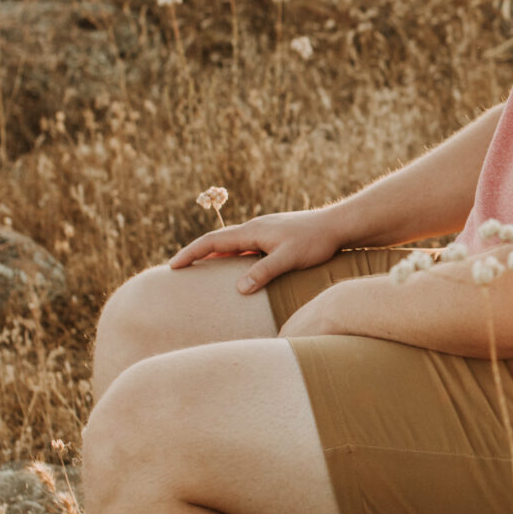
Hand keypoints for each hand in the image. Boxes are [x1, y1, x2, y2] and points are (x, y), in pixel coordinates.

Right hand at [168, 207, 350, 295]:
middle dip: (196, 254)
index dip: (191, 253)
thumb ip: (264, 272)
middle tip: (178, 270)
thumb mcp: (289, 258)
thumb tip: (240, 289)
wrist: (339, 225)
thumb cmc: (316, 241)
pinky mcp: (274, 237)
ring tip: (200, 273)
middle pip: (218, 241)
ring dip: (214, 256)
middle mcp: (255, 228)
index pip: (213, 241)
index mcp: (252, 230)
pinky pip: (245, 248)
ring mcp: (264, 232)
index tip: (173, 266)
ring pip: (232, 244)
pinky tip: (235, 271)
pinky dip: (232, 258)